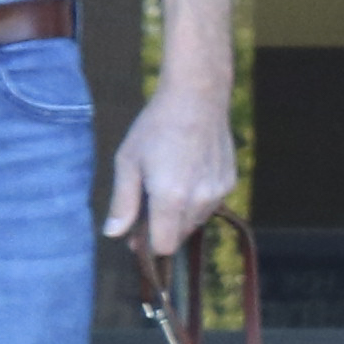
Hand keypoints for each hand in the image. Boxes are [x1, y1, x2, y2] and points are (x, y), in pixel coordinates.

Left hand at [104, 84, 238, 262]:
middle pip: (179, 236)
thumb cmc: (156, 127)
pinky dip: (197, 199)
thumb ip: (122, 203)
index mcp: (170, 198)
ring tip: (169, 183)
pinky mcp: (229, 182)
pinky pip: (210, 204)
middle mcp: (199, 200)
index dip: (147, 244)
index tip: (136, 232)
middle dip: (163, 229)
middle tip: (148, 203)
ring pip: (196, 221)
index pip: (164, 246)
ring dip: (180, 214)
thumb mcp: (128, 162)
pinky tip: (188, 172)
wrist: (197, 97)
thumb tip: (113, 234)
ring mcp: (218, 192)